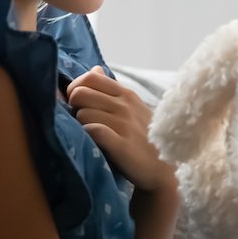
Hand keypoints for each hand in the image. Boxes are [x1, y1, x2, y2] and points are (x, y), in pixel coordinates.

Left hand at [66, 67, 175, 191]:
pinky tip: (94, 142)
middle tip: (81, 122)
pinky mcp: (121, 144)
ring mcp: (124, 124)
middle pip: (80, 93)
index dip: (76, 88)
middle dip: (73, 107)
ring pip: (82, 114)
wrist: (164, 169)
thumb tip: (95, 69)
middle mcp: (125, 105)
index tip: (77, 104)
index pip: (91, 77)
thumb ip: (111, 89)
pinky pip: (91, 130)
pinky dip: (87, 136)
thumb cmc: (145, 138)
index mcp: (126, 94)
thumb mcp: (133, 107)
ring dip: (80, 125)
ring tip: (90, 135)